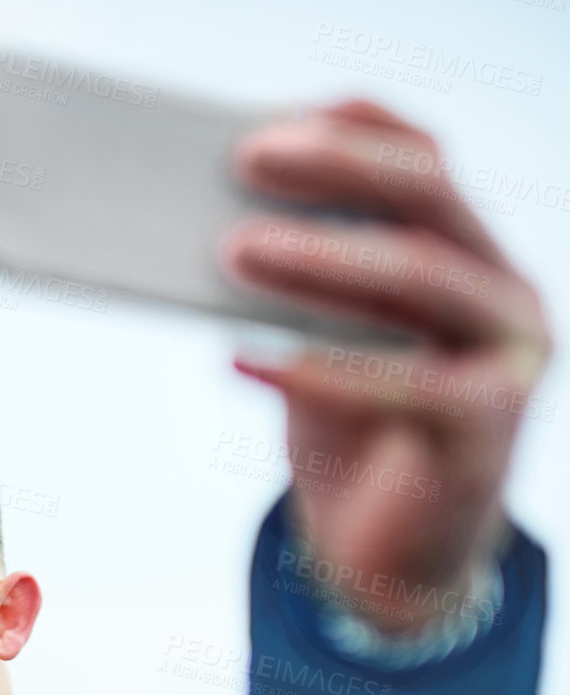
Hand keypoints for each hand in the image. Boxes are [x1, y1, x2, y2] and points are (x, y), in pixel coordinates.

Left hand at [221, 100, 552, 634]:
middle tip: (246, 161)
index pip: (424, 161)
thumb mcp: (319, 343)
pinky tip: (242, 357)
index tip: (275, 116)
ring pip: (420, 277)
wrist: (388, 558)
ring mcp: (506, 358)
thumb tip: (207, 228)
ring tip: (233, 252)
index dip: (357, 126)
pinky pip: (400, 384)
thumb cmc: (349, 435)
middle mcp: (501, 292)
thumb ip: (294, 288)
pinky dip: (315, 367)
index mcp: (466, 256)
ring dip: (321, 258)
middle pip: (428, 197)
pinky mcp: (484, 428)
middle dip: (337, 168)